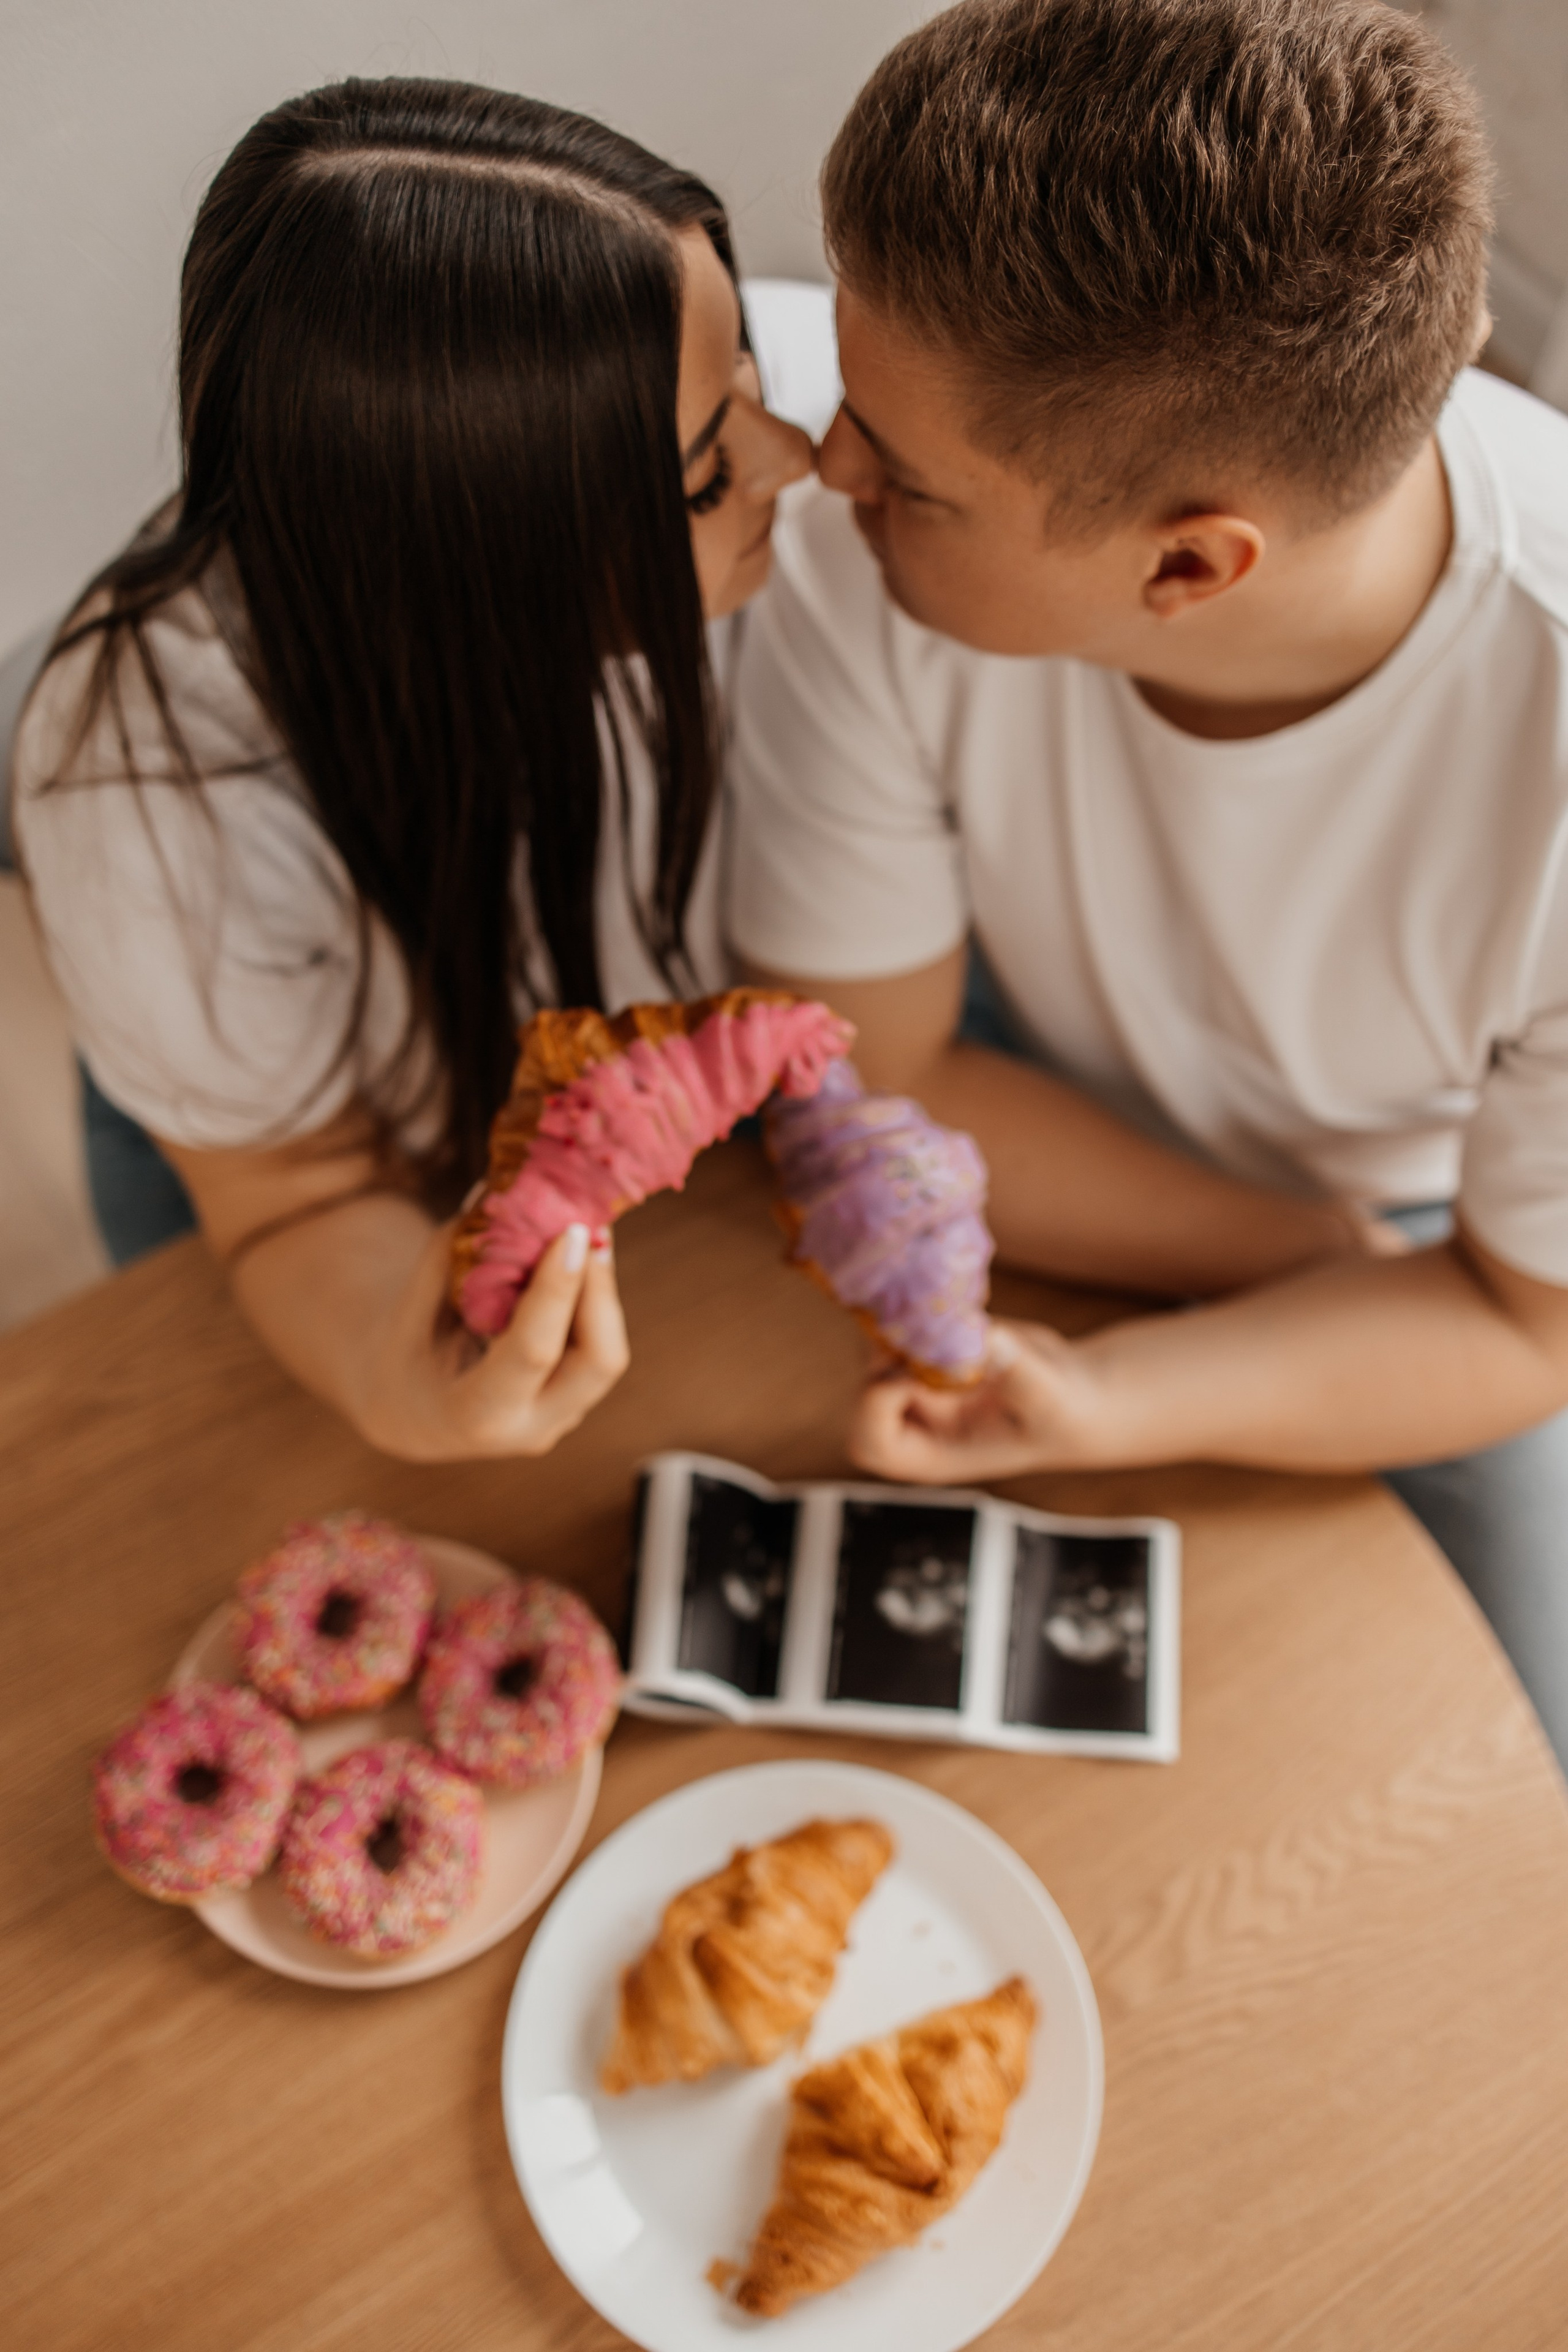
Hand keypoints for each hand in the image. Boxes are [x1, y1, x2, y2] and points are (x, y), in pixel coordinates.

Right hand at [353, 1220, 629, 1462]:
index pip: (534, 1351)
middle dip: (601, 1290)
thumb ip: (456, 1251)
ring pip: (608, 1351)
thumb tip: (499, 1185)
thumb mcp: (415, 1301)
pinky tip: (577, 1263)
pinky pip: (599, 1347)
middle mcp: (530, 1429)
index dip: (558, 1290)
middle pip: (600, 1361)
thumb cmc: (408, 1347)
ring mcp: (560, 1420)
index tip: (572, 1232)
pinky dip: (594, 1301)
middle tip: (588, 1229)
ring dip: (601, 1290)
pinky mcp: (576, 1403)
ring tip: (584, 1235)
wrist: (413, 1412)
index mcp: (476, 1414)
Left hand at [849, 1321, 1102, 1484]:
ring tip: (944, 1310)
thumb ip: (1015, 1370)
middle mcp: (915, 1420)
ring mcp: (918, 1384)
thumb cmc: (1060, 1412)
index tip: (917, 1373)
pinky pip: (903, 1323)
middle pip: (865, 1389)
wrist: (1073, 1392)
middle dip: (888, 1357)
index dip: (881, 1404)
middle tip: (928, 1329)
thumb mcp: (1046, 1398)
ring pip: (878, 1349)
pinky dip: (923, 1306)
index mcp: (930, 1453)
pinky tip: (960, 1301)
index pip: (872, 1442)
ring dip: (902, 1324)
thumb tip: (985, 1338)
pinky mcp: (929, 1349)